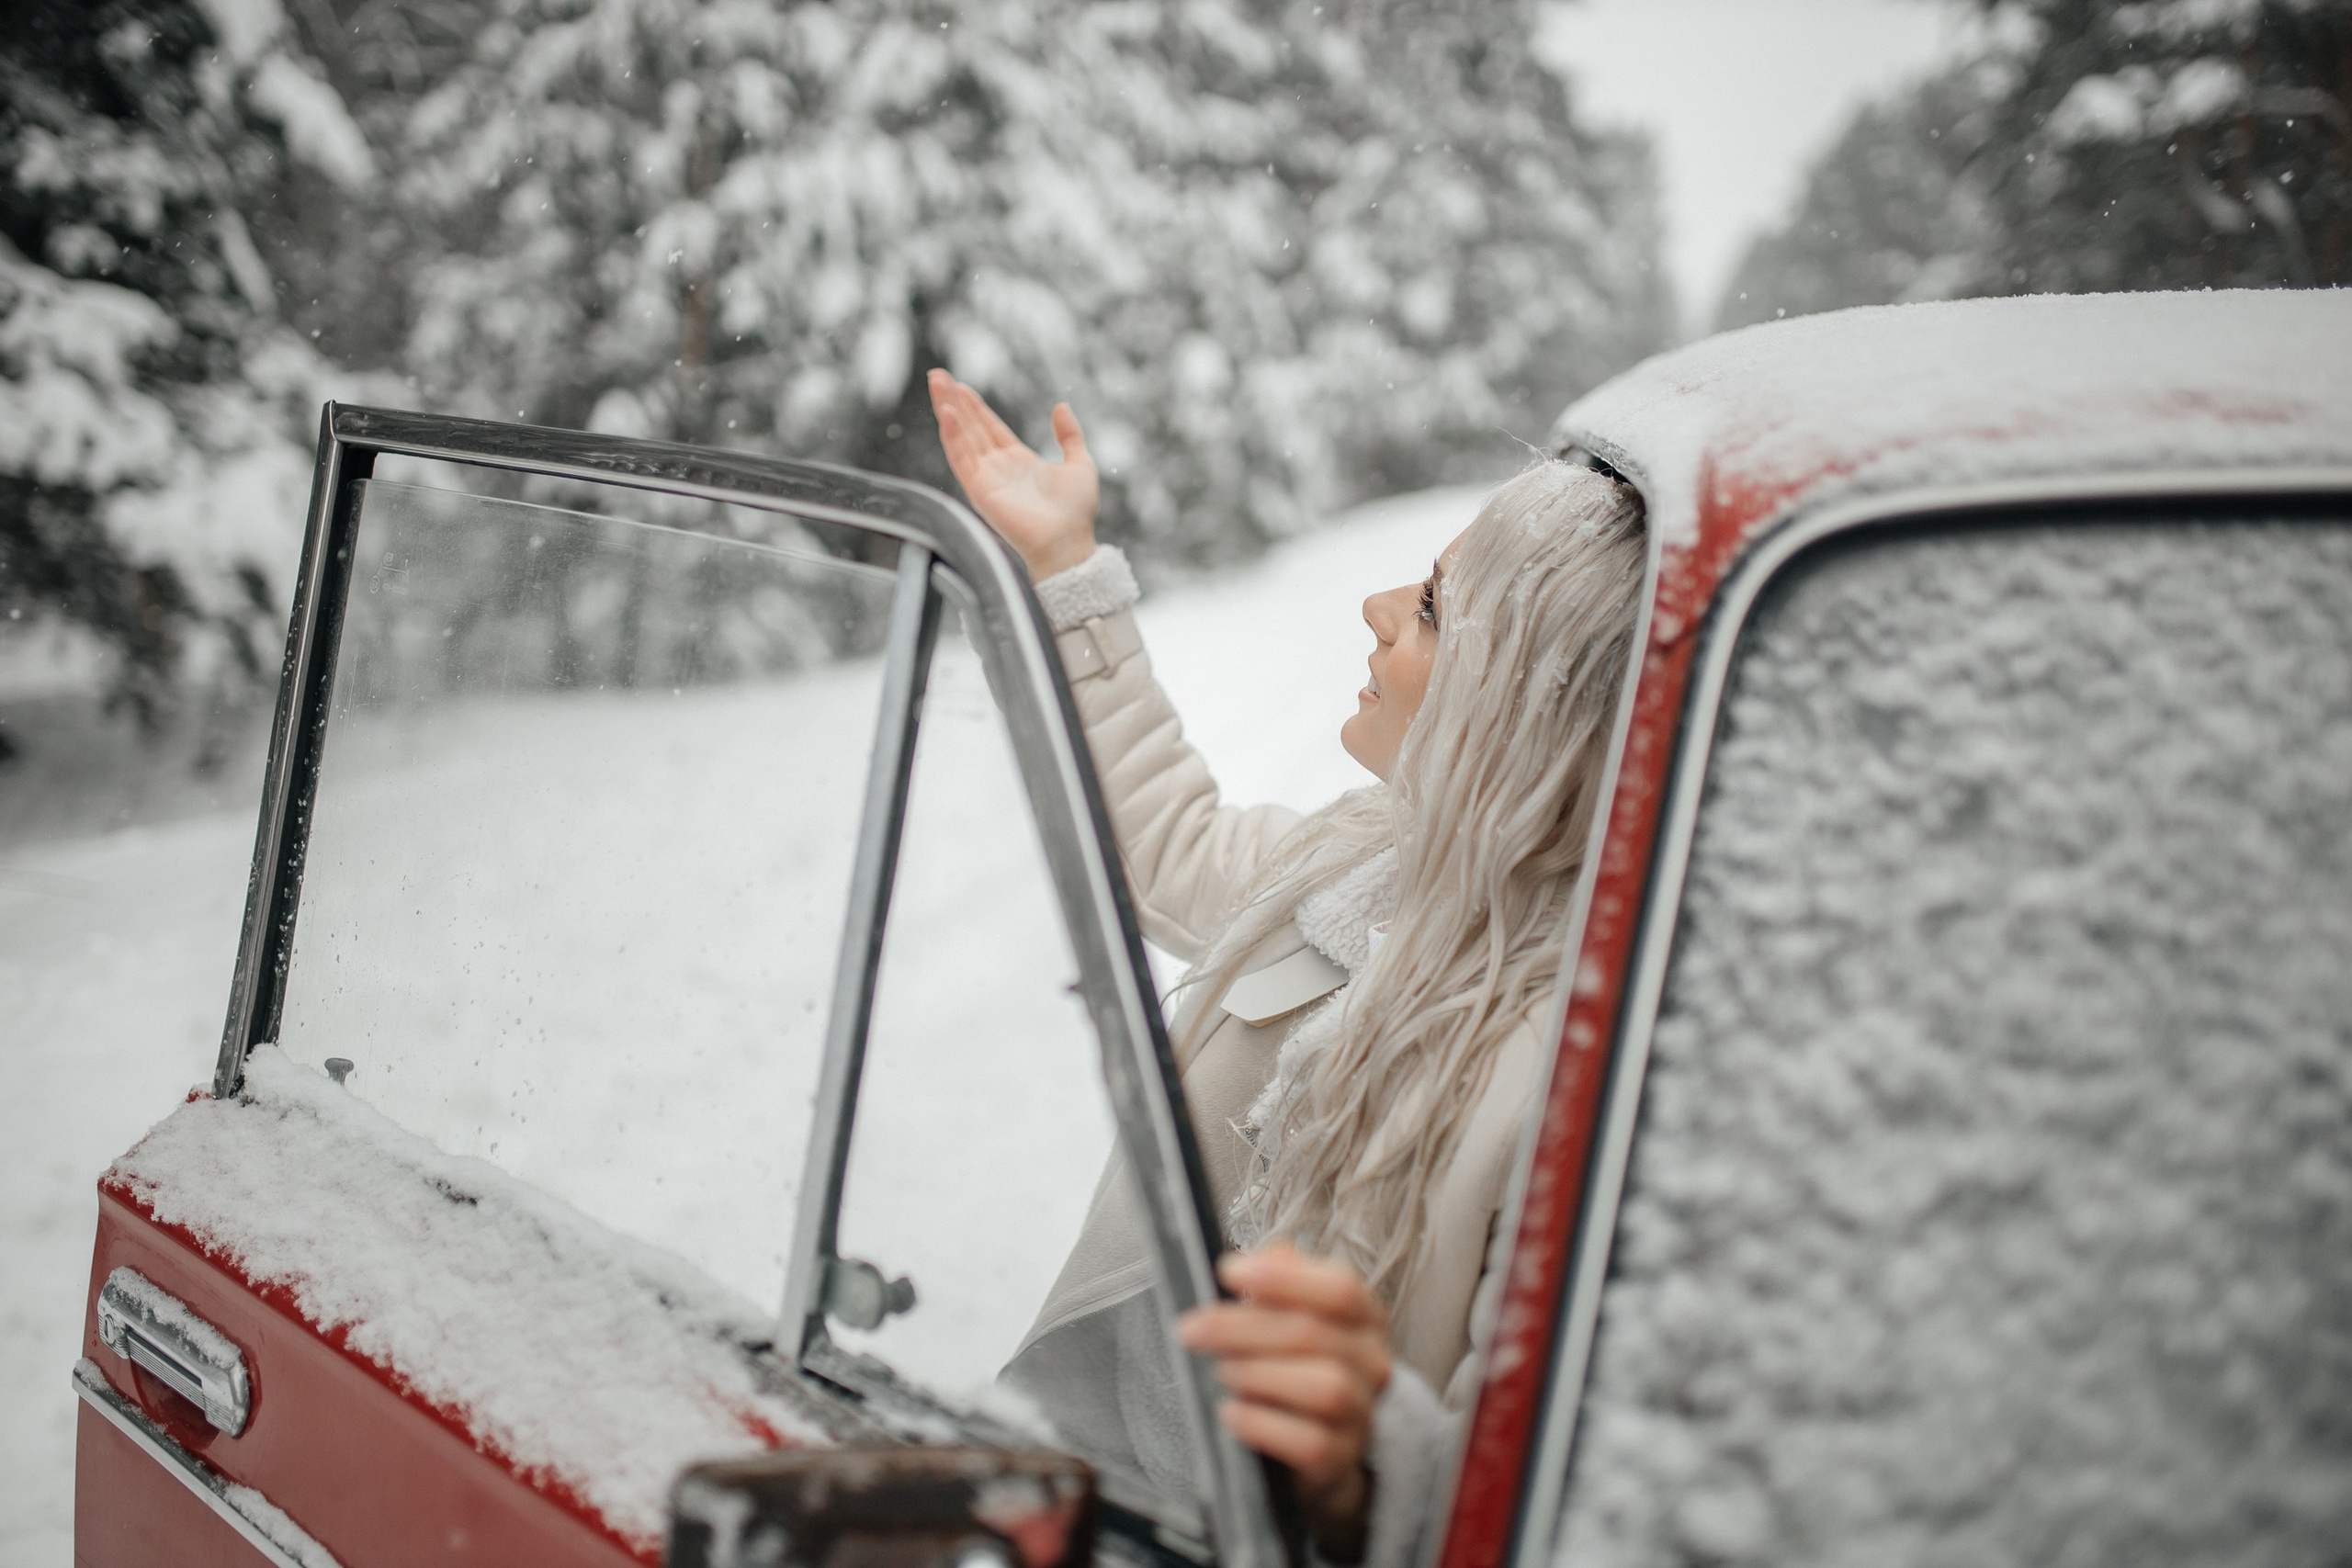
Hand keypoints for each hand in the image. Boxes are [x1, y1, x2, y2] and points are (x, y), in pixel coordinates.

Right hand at [927, 369, 1098, 579]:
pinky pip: (961, 458)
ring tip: (936, 383)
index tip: (961, 385)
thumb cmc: (1076, 513)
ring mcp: (986, 478)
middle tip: (937, 375)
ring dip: (947, 409)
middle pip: (970, 427)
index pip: (990, 427)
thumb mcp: (1079, 464)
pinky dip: (952, 434)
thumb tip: (1061, 406)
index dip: (975, 406)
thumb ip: (1069, 435)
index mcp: (1018, 461)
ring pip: (961, 437)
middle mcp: (997, 468)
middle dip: (954, 400)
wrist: (1069, 543)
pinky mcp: (980, 490)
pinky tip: (946, 412)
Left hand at [1177, 1246, 1391, 1562]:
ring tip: (1222, 1371)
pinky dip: (1263, 1424)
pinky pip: (1310, 1443)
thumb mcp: (1294, 1320)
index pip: (1342, 1288)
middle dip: (1244, 1327)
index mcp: (1364, 1319)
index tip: (1228, 1271)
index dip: (1284, 1278)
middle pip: (1315, 1334)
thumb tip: (1269, 1254)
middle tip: (1192, 1329)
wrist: (1323, 1451)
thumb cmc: (1299, 1369)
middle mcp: (1373, 1364)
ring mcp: (1362, 1415)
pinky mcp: (1340, 1460)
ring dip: (1261, 1373)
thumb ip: (1284, 1285)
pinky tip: (1231, 1413)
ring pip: (1325, 1387)